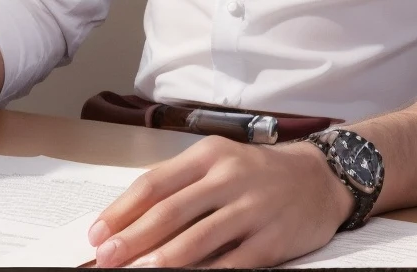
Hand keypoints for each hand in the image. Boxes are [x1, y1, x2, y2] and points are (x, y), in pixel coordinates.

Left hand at [86, 136, 352, 267]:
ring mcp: (253, 208)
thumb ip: (179, 186)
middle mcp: (230, 177)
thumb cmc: (256, 173)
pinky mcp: (272, 239)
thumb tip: (128, 222)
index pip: (154, 183)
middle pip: (170, 211)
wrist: (320, 178)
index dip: (121, 211)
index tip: (96, 234)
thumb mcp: (218, 163)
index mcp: (208, 155)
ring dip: (162, 259)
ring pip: (198, 238)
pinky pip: (234, 263)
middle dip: (132, 239)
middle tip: (105, 259)